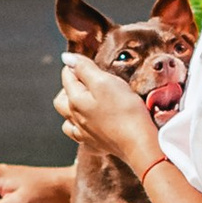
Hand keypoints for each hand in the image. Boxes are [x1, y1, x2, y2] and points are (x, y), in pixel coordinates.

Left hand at [56, 53, 163, 176]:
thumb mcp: (105, 81)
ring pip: (68, 120)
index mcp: (75, 100)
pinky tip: (93, 125)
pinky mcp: (97, 145)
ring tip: (86, 102)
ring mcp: (85, 134)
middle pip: (61, 100)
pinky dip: (83, 128)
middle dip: (69, 87)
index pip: (67, 76)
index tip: (90, 63)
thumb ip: (84, 68)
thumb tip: (67, 58)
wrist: (140, 143)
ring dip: (72, 109)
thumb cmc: (125, 110)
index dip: (77, 66)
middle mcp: (75, 118)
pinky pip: (82, 136)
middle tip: (86, 80)